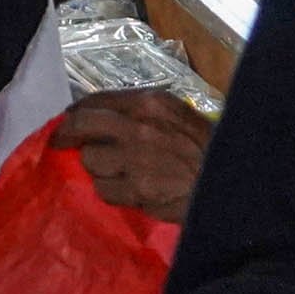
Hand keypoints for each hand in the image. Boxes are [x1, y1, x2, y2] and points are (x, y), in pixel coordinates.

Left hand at [52, 89, 214, 223]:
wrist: (232, 181)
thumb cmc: (208, 148)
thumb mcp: (178, 116)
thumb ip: (142, 113)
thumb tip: (103, 118)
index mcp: (149, 102)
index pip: (94, 101)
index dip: (75, 112)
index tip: (67, 121)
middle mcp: (137, 125)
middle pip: (81, 125)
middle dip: (67, 135)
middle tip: (61, 143)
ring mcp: (135, 158)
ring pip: (91, 161)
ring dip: (98, 169)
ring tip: (117, 172)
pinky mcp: (138, 189)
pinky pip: (105, 190)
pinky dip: (113, 192)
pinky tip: (130, 191)